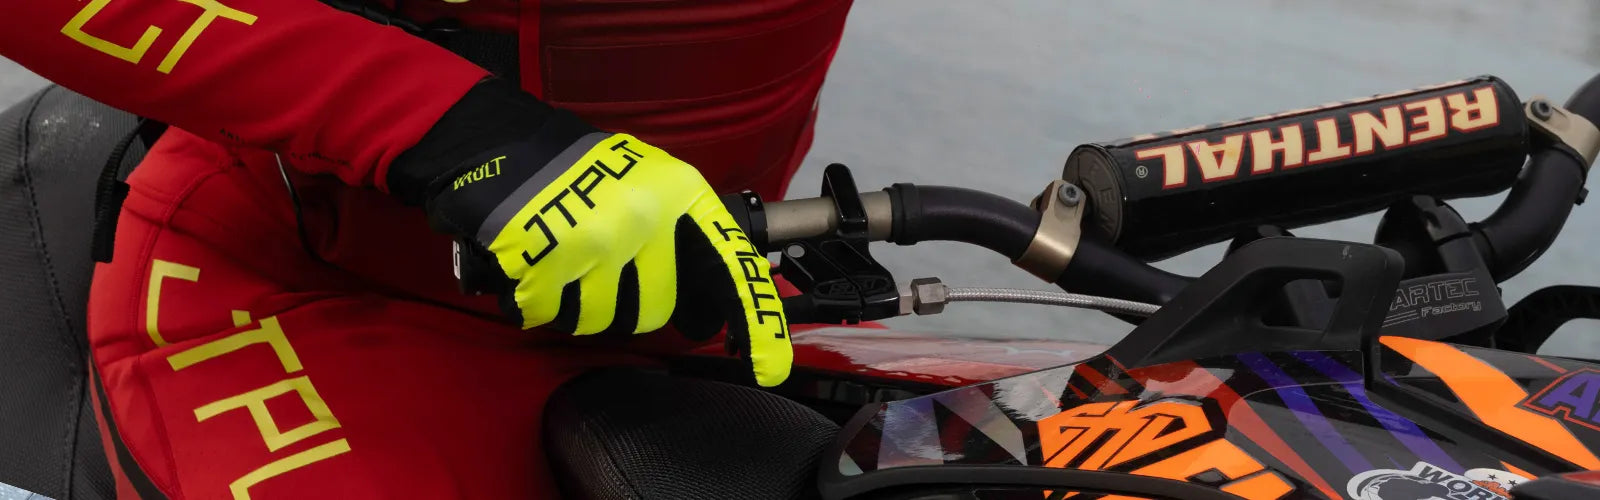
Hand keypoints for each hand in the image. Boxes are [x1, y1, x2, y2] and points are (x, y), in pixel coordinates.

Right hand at [389, 79, 792, 385]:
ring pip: (599, 321)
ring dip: (574, 305)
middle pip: (652, 312)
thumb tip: (703, 310)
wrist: (498, 141)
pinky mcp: (548, 259)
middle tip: (594, 268)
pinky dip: (533, 302)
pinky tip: (530, 266)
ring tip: (559, 259)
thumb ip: (679, 235)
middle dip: (622, 303)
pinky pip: (548, 315)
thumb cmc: (575, 172)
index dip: (755, 321)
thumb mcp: (646, 181)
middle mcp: (646, 216)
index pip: (731, 266)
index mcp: (679, 193)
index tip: (768, 366)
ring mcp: (597, 238)